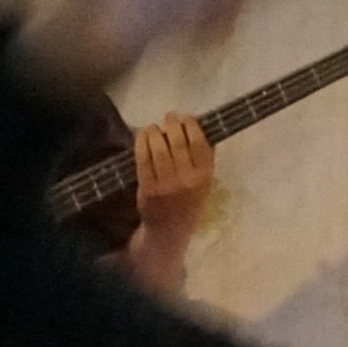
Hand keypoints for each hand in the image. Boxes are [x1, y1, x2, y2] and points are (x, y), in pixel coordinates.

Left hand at [131, 111, 215, 232]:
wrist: (170, 230)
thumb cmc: (189, 203)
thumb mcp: (204, 183)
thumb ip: (205, 160)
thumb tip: (202, 130)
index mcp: (205, 177)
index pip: (200, 144)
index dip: (192, 126)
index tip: (187, 117)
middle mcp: (187, 180)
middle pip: (179, 143)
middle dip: (173, 125)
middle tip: (169, 116)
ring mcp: (166, 184)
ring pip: (159, 149)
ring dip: (155, 132)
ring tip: (154, 126)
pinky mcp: (148, 187)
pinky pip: (143, 160)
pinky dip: (142, 144)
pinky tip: (143, 136)